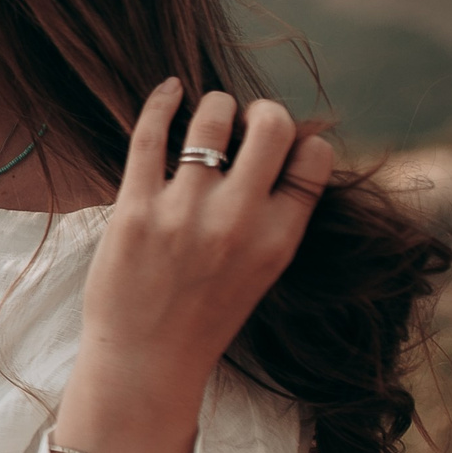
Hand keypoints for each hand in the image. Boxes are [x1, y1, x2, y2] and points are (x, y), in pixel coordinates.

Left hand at [54, 80, 332, 452]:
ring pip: (212, 118)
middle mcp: (238, 219)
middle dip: (263, 111)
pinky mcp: (136, 207)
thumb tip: (283, 155)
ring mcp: (185, 211)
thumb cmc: (203, 316)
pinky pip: (151, 134)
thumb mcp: (261, 272)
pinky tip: (168, 90)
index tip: (283, 146)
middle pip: (271, 126)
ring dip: (214, 106)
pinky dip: (161, 102)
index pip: (315, 159)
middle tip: (247, 120)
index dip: (303, 141)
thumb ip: (273, 218)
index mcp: (279, 237)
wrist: (146, 361)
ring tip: (208, 113)